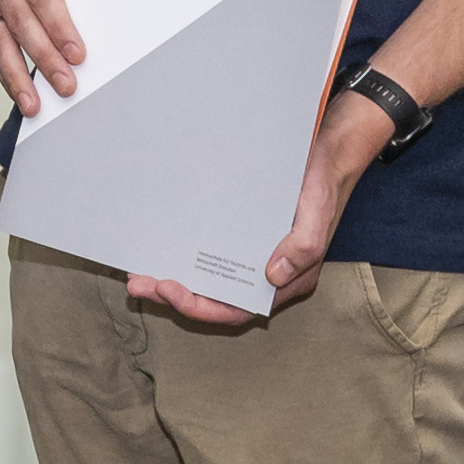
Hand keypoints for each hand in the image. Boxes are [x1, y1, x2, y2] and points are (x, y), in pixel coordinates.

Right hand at [0, 0, 84, 111]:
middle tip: (64, 84)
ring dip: (18, 76)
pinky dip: (7, 73)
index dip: (59, 28)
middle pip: (20, 21)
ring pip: (0, 40)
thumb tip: (87, 44)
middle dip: (44, 57)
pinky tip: (19, 91)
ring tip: (33, 103)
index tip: (77, 56)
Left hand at [128, 92, 388, 324]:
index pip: (239, 310)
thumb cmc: (322, 184)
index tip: (171, 291)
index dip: (202, 308)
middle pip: (216, 300)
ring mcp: (252, 258)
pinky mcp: (241, 239)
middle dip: (176, 297)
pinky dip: (184, 258)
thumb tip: (272, 276)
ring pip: (209, 282)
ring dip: (174, 282)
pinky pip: (209, 258)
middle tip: (140, 283)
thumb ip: (304, 246)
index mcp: (287, 281)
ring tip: (139, 273)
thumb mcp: (317, 211)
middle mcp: (267, 276)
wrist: (325, 154)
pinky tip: (162, 249)